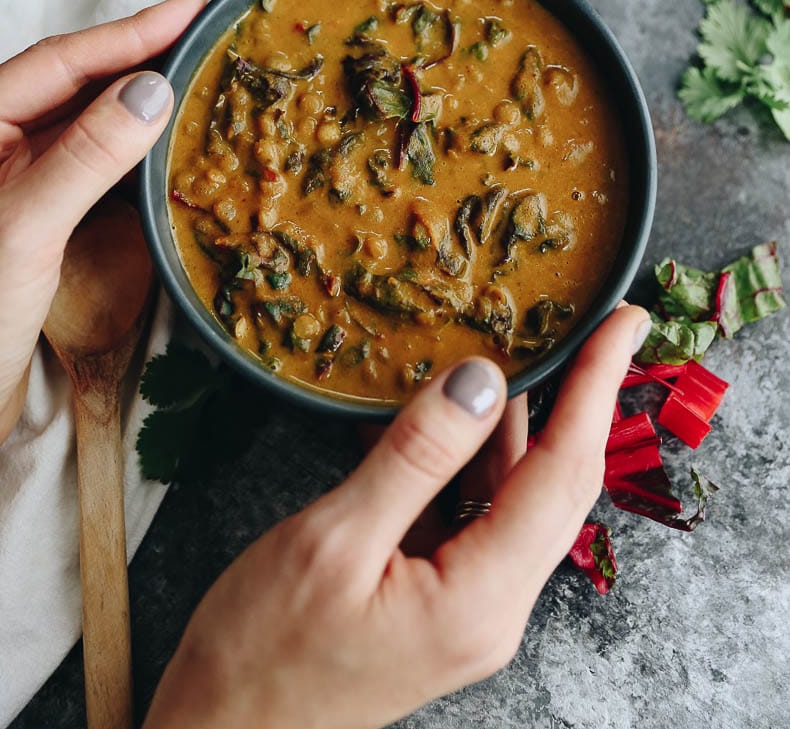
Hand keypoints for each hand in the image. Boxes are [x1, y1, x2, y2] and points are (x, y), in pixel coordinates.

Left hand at [0, 0, 204, 442]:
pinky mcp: (39, 204)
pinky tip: (164, 133)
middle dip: (140, 54)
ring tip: (195, 72)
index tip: (189, 9)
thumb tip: (152, 91)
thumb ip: (88, 155)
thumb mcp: (29, 226)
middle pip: (76, 79)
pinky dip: (132, 142)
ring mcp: (17, 171)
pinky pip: (93, 155)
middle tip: (204, 32)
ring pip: (87, 115)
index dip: (129, 33)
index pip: (60, 61)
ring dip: (139, 96)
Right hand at [145, 304, 649, 728]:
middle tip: (590, 322)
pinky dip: (461, 456)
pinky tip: (433, 412)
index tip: (624, 318)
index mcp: (481, 598)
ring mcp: (469, 605)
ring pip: (513, 494)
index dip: (598, 386)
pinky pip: (470, 511)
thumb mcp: (332, 541)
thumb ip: (416, 457)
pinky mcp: (438, 598)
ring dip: (514, 421)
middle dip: (579, 398)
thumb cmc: (260, 653)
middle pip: (555, 483)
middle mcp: (494, 606)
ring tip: (513, 348)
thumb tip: (482, 378)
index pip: (563, 471)